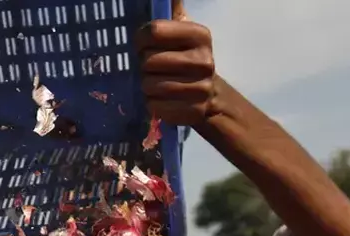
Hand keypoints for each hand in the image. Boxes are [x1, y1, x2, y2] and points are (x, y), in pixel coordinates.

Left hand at [136, 1, 217, 127]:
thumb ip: (173, 10)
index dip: (141, 39)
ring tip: (155, 83)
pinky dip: (152, 104)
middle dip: (143, 65)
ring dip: (146, 85)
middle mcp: (204, 61)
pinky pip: (156, 106)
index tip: (143, 45)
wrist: (208, 93)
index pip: (154, 31)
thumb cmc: (186, 56)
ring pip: (150, 85)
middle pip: (149, 60)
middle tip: (150, 68)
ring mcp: (201, 88)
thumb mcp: (182, 30)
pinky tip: (160, 99)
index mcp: (200, 35)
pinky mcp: (193, 112)